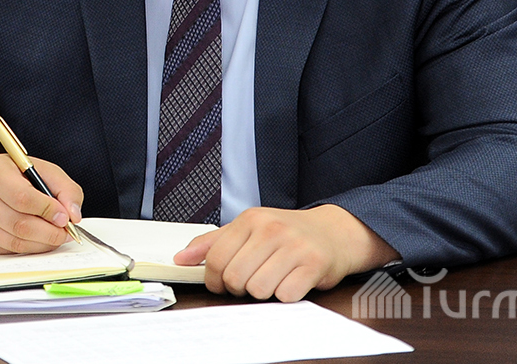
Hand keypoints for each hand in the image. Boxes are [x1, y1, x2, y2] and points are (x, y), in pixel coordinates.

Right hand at [0, 154, 83, 253]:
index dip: (47, 211)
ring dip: (42, 243)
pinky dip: (30, 248)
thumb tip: (73, 216)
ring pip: (15, 241)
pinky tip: (38, 239)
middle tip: (65, 232)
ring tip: (55, 236)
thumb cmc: (14, 174)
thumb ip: (64, 188)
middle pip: (19, 224)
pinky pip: (9, 250)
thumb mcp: (41, 170)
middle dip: (49, 232)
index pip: (22, 198)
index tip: (64, 217)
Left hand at [173, 204, 399, 300]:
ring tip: (272, 280)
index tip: (223, 284)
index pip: (217, 258)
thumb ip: (213, 243)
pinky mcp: (313, 265)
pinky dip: (285, 296)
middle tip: (251, 282)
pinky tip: (291, 283)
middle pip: (236, 277)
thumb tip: (181, 259)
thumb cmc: (287, 233)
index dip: (215, 280)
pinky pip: (285, 295)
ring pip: (259, 289)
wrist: (334, 232)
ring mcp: (294, 246)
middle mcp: (271, 230)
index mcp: (250, 220)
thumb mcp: (248, 229)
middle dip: (239, 289)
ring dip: (263, 293)